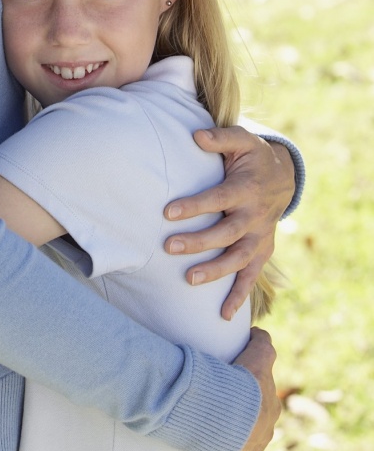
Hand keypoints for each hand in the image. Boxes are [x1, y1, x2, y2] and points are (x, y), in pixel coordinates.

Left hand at [164, 127, 294, 318]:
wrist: (283, 176)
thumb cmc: (252, 157)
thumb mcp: (241, 140)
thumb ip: (219, 138)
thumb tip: (195, 135)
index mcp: (246, 189)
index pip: (217, 199)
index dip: (194, 206)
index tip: (167, 213)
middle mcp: (255, 216)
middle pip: (226, 233)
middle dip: (198, 242)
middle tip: (169, 247)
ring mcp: (260, 237)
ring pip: (238, 258)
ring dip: (215, 271)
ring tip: (189, 279)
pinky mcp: (262, 251)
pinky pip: (252, 277)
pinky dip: (240, 296)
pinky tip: (224, 315)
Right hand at [204, 327, 279, 450]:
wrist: (226, 414)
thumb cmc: (237, 383)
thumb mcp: (258, 356)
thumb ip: (263, 344)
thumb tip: (260, 333)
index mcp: (269, 406)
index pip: (264, 399)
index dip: (248, 392)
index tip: (231, 386)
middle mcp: (264, 431)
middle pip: (256, 424)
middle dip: (243, 418)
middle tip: (217, 405)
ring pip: (246, 448)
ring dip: (233, 442)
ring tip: (210, 431)